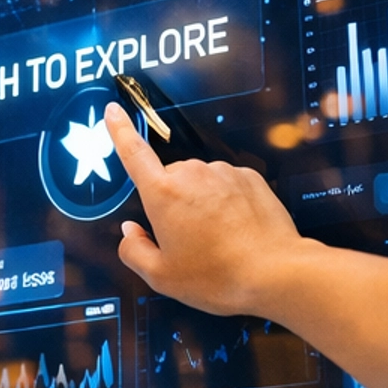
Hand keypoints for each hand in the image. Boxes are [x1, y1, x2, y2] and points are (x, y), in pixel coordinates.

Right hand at [104, 102, 387, 387]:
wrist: (275, 273)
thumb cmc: (216, 276)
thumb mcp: (162, 277)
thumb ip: (134, 251)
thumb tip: (130, 231)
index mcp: (163, 193)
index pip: (134, 153)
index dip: (120, 130)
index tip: (112, 110)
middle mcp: (193, 173)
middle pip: (171, 180)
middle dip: (173, 203)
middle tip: (188, 242)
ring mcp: (224, 172)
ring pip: (201, 183)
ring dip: (202, 203)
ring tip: (218, 241)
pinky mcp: (251, 177)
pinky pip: (227, 185)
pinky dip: (227, 204)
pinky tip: (237, 231)